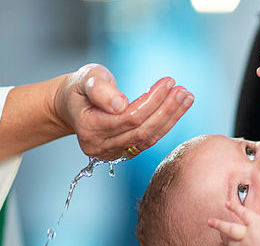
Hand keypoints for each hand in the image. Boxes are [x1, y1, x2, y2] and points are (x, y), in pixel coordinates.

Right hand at [54, 64, 192, 160]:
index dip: (152, 101)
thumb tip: (120, 104)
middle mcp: (99, 146)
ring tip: (186, 98)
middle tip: (184, 91)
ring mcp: (111, 153)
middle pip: (141, 130)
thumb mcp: (86, 78)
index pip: (129, 117)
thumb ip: (100, 89)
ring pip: (148, 138)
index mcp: (88, 128)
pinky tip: (178, 108)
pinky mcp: (123, 153)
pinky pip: (148, 140)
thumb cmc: (81, 87)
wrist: (74, 104)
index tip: (169, 82)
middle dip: (166, 110)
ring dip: (170, 118)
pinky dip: (165, 124)